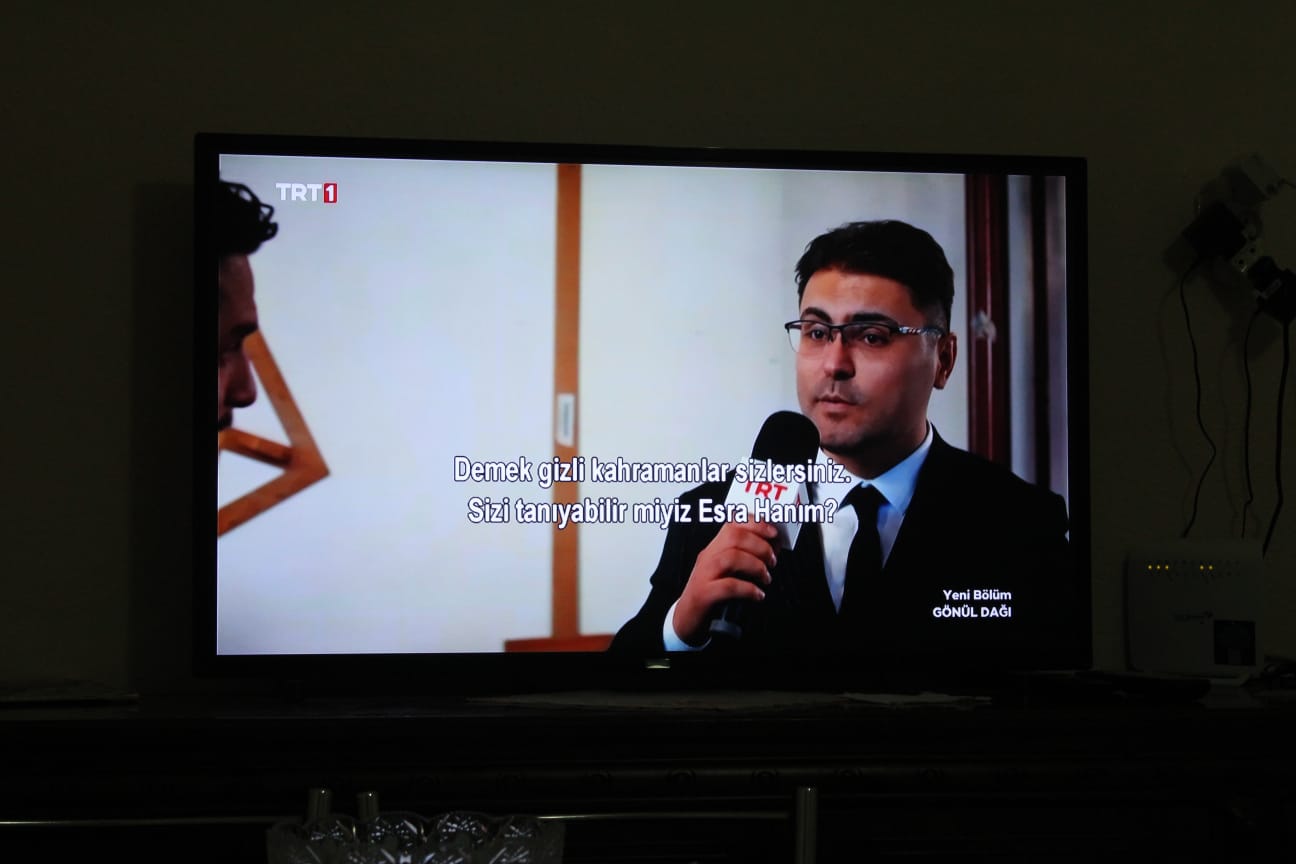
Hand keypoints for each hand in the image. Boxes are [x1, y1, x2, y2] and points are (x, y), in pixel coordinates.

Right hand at [672, 521, 777, 645]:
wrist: (686, 620)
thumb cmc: (711, 596)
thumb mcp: (727, 572)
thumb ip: (746, 559)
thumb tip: (772, 549)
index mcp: (714, 549)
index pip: (733, 523)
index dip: (756, 524)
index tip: (773, 533)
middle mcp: (708, 558)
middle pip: (733, 537)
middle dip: (760, 545)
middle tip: (772, 560)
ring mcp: (704, 575)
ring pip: (731, 557)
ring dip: (756, 566)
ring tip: (765, 578)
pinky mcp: (703, 595)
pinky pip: (728, 586)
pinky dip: (748, 589)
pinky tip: (757, 595)